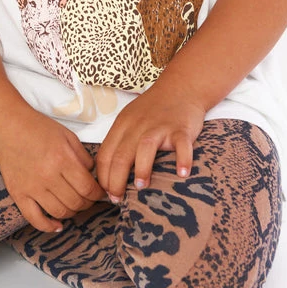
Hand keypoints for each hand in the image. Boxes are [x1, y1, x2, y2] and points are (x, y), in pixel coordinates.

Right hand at [0, 108, 106, 232]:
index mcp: (62, 159)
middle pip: (76, 202)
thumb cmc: (37, 128)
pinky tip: (57, 225)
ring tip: (74, 205)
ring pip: (59, 212)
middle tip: (89, 198)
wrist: (7, 127)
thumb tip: (92, 175)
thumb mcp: (67, 135)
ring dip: (72, 212)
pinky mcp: (18, 194)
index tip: (100, 193)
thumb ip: (83, 156)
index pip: (87, 187)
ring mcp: (32, 187)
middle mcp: (48, 176)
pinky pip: (34, 219)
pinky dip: (48, 226)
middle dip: (87, 203)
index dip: (98, 193)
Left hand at [95, 82, 205, 201]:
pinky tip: (182, 174)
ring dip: (141, 169)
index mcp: (123, 125)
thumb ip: (120, 142)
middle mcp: (138, 126)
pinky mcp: (181, 129)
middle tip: (118, 199)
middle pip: (121, 155)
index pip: (105, 154)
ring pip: (145, 148)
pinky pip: (182, 145)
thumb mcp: (130, 120)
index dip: (103, 177)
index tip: (106, 194)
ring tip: (141, 186)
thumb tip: (109, 176)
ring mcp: (160, 127)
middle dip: (116, 181)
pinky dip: (183, 160)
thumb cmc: (153, 110)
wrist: (181, 88)